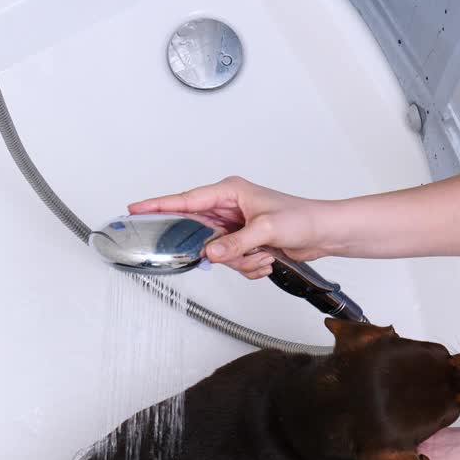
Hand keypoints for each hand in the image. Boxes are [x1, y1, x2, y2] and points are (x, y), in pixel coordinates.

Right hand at [128, 176, 340, 278]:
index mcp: (229, 192)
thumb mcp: (266, 229)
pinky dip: (249, 266)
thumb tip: (211, 253)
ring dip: (240, 260)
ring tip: (264, 252)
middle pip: (201, 234)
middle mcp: (229, 208)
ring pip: (217, 254)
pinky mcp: (243, 244)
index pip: (186, 200)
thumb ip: (236, 243)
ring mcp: (235, 228)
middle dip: (221, 249)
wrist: (324, 233)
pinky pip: (231, 263)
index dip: (159, 205)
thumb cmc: (302, 217)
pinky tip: (267, 259)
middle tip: (239, 250)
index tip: (136, 208)